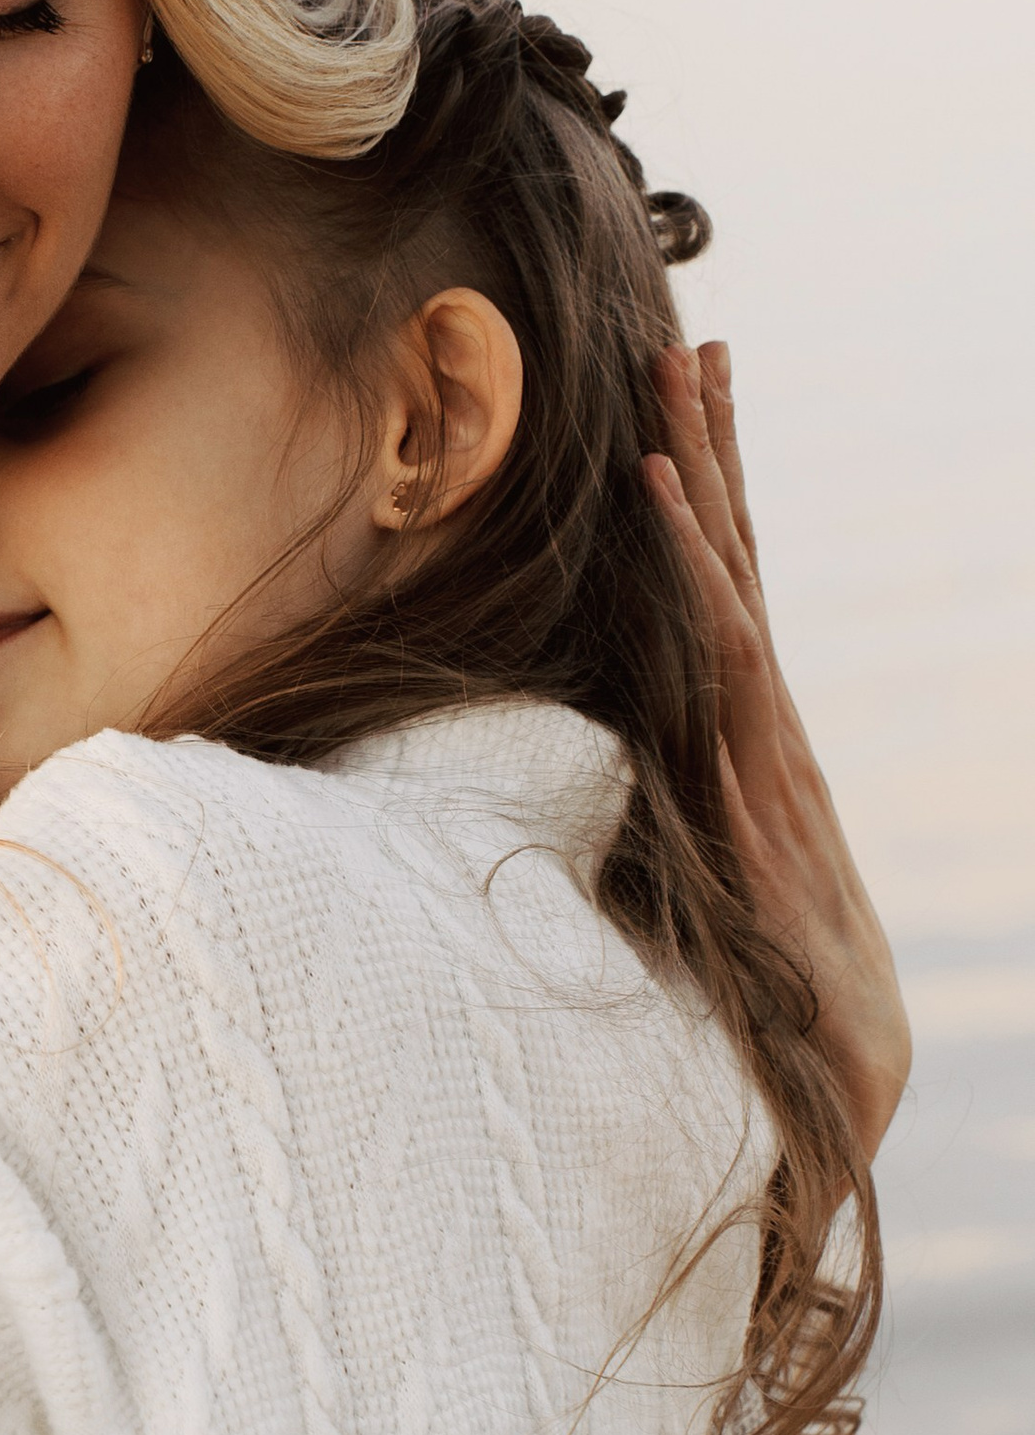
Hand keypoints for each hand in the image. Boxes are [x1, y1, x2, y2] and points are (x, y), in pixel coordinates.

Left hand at [647, 341, 911, 1158]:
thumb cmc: (765, 1003)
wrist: (839, 1092)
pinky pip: (719, 655)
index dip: (712, 504)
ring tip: (679, 388)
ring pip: (732, 587)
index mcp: (749, 743)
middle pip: (740, 565)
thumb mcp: (691, 895)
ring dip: (705, 482)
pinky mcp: (755, 782)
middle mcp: (763, 729)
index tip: (690, 407)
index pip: (729, 595)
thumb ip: (658, 832)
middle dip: (719, 452)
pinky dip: (694, 570)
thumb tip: (596, 786)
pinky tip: (666, 501)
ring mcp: (764, 751)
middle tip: (699, 342)